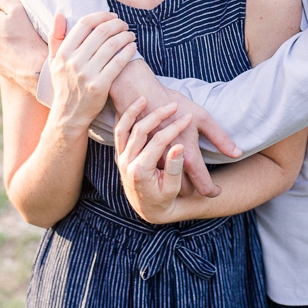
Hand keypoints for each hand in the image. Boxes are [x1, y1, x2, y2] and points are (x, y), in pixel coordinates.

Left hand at [0, 0, 48, 93]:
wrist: (33, 68)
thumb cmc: (27, 36)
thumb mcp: (18, 9)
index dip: (9, 7)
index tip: (20, 14)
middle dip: (5, 21)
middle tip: (22, 26)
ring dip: (3, 35)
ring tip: (19, 39)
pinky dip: (3, 49)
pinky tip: (15, 50)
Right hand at [46, 11, 135, 131]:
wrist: (69, 114)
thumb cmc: (64, 84)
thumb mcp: (53, 61)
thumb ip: (55, 36)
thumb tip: (59, 13)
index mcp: (63, 53)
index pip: (84, 24)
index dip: (101, 16)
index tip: (111, 16)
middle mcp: (74, 62)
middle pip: (101, 32)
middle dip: (117, 24)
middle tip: (124, 25)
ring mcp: (87, 74)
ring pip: (112, 46)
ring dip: (125, 36)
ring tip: (130, 35)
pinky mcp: (100, 85)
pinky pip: (119, 62)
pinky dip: (128, 51)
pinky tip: (133, 47)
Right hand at [107, 65, 237, 197]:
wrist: (142, 95)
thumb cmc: (174, 104)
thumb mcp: (203, 118)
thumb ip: (220, 138)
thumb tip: (237, 153)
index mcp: (189, 157)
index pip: (204, 186)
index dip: (214, 191)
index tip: (218, 190)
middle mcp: (172, 163)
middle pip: (186, 190)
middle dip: (195, 189)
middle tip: (202, 182)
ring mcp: (155, 162)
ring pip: (169, 183)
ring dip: (178, 182)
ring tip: (186, 176)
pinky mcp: (142, 156)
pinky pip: (156, 172)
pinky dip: (164, 172)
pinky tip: (168, 164)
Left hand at [114, 97, 194, 223]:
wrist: (145, 206)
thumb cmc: (163, 198)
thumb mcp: (171, 188)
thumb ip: (175, 168)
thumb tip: (180, 147)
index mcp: (141, 170)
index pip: (159, 143)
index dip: (175, 128)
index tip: (188, 117)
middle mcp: (127, 162)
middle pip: (143, 131)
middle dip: (162, 116)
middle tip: (177, 105)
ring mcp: (121, 156)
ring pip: (130, 127)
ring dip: (143, 111)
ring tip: (157, 101)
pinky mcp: (119, 152)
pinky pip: (121, 128)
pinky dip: (129, 114)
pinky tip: (142, 102)